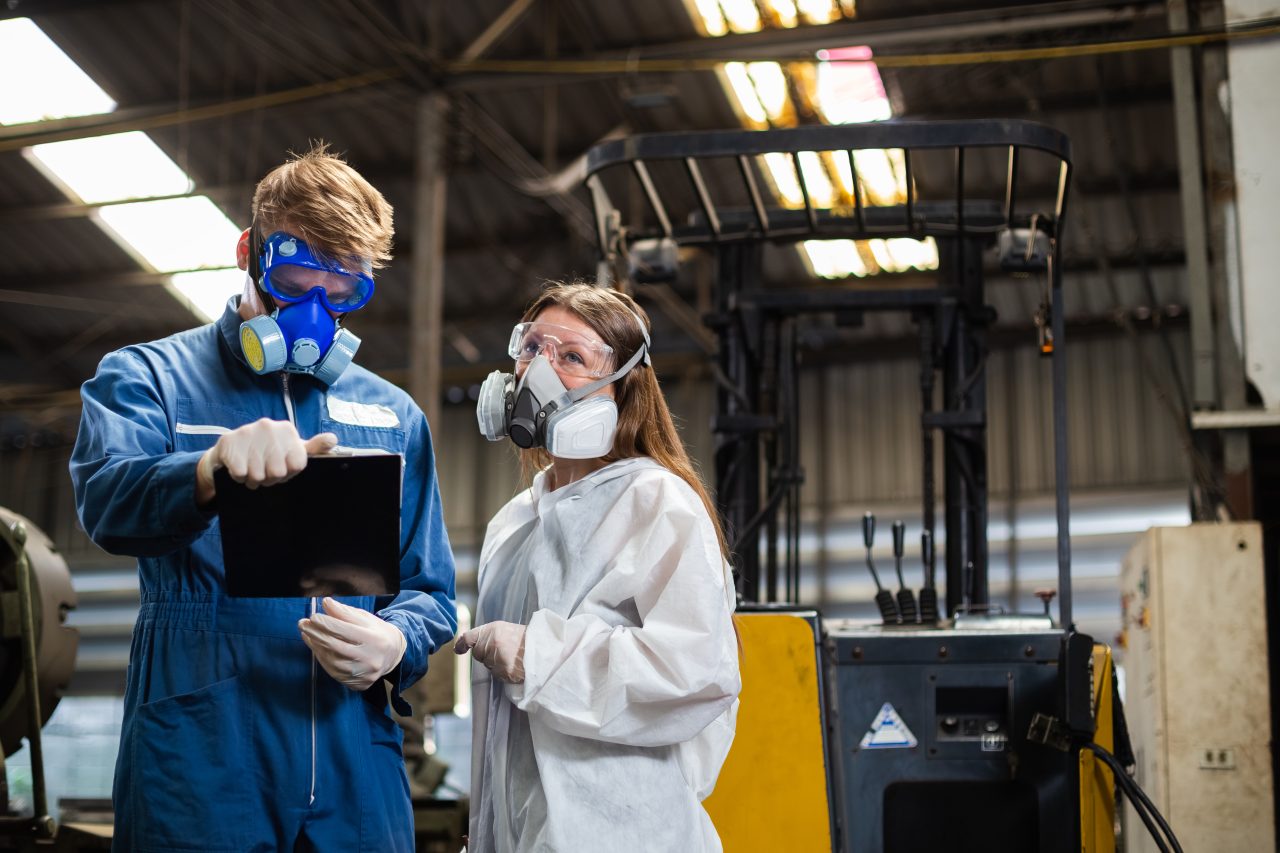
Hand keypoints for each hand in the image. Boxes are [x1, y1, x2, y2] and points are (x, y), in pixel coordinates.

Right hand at [195, 418, 335, 503]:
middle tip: (263, 470)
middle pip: (277, 473)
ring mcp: (247, 432)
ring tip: (250, 468)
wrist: (229, 450)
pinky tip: (239, 467)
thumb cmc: (265, 453)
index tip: (281, 468)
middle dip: (270, 478)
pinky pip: (240, 473)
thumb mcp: (292, 450)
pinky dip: (239, 477)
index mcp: (287, 430)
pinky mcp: (229, 442)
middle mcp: (269, 426)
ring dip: (253, 479)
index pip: (297, 466)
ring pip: (258, 475)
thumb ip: (313, 448)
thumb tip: (332, 440)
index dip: (288, 473)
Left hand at [298, 597, 406, 690]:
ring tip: (308, 635)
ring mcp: (363, 673)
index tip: (313, 616)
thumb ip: (345, 612)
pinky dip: (322, 659)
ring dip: (316, 647)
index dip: (327, 623)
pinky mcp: (358, 683)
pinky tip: (316, 648)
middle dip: (316, 634)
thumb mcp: (365, 618)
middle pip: (336, 646)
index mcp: (374, 639)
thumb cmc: (377, 632)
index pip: (345, 630)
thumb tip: (326, 603)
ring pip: (333, 661)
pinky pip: (334, 672)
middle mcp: (369, 658)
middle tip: (303, 624)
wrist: (394, 655)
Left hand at [454, 621, 525, 683]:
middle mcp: (493, 643)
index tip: (459, 649)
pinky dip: (504, 672)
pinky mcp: (504, 671)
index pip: (470, 637)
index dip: (462, 644)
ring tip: (513, 657)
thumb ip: (489, 635)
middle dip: (487, 654)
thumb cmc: (528, 640)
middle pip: (479, 654)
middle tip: (505, 650)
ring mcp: (498, 658)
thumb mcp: (507, 629)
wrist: (546, 650)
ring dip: (497, 664)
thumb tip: (467, 643)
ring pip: (488, 665)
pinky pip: (498, 674)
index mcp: (494, 629)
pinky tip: (516, 666)